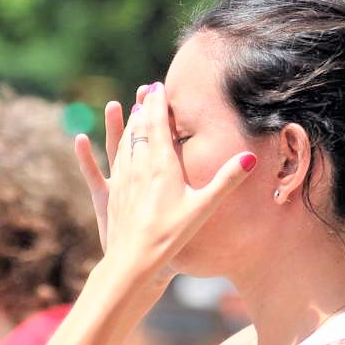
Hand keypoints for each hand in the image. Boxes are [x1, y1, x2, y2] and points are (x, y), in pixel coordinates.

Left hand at [86, 81, 255, 278]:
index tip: (159, 85)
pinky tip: (95, 140)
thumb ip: (226, 180)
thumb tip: (250, 157)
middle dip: (145, 107)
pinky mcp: (112, 194)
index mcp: (162, 165)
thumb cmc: (172, 235)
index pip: (159, 125)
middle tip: (147, 90)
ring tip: (132, 109)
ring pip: (124, 142)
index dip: (159, 104)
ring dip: (129, 123)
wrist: (134, 259)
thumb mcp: (204, 207)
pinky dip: (106, 147)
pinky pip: (108, 162)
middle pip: (140, 128)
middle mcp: (139, 166)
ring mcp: (123, 179)